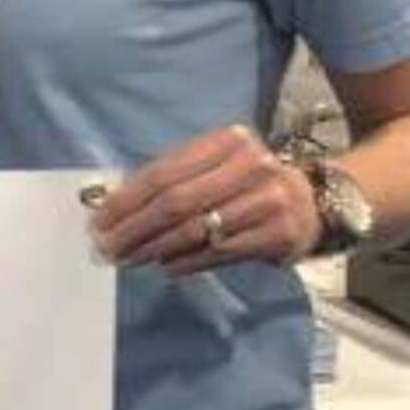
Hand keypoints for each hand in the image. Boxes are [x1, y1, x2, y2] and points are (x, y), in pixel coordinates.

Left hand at [87, 124, 317, 276]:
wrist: (312, 202)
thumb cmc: (245, 184)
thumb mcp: (213, 168)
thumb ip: (170, 181)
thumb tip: (111, 210)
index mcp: (227, 142)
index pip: (163, 173)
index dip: (124, 201)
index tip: (97, 222)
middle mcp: (251, 165)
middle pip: (175, 202)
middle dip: (133, 228)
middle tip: (106, 247)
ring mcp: (269, 199)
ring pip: (195, 229)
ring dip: (154, 248)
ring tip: (128, 259)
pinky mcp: (280, 233)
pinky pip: (219, 252)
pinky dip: (186, 261)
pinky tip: (164, 267)